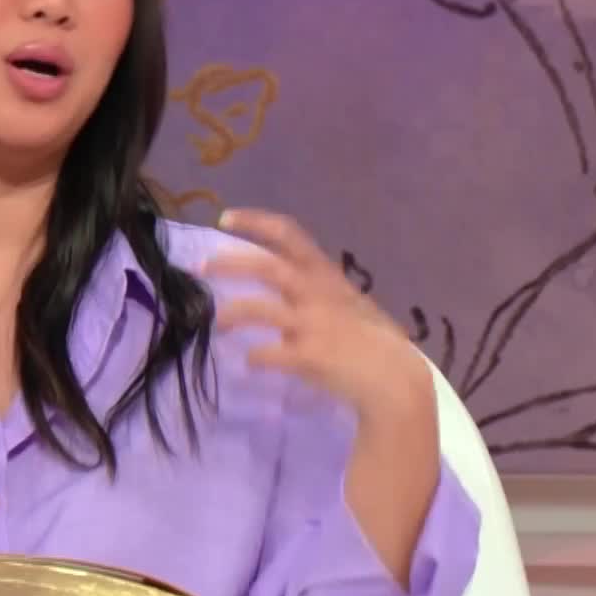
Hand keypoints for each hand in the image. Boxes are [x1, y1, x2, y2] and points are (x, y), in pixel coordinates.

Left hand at [203, 208, 431, 423]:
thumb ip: (316, 290)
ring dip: (233, 313)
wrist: (395, 377)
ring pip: (260, 309)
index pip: (289, 234)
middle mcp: (317, 293)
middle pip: (266, 266)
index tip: (224, 218)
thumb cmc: (371, 338)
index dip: (255, 222)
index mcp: (326, 275)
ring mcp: (313, 324)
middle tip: (200, 267)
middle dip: (229, 264)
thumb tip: (283, 287)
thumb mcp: (346, 302)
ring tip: (218, 322)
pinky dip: (254, 357)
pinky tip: (250, 362)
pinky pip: (269, 353)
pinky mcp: (309, 356)